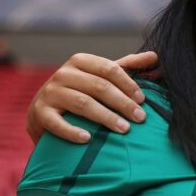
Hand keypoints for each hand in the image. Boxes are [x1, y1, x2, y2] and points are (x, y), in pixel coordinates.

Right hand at [26, 52, 158, 143]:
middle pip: (99, 86)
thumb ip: (127, 66)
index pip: (109, 68)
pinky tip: (88, 139)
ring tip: (124, 129)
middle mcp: (63, 74)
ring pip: (82, 104)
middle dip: (122, 103)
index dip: (128, 83)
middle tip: (140, 118)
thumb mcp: (101, 76)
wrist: (44, 112)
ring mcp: (50, 93)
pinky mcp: (39, 114)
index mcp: (80, 61)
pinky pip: (57, 123)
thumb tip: (155, 56)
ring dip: (106, 117)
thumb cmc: (81, 91)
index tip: (143, 100)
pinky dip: (72, 131)